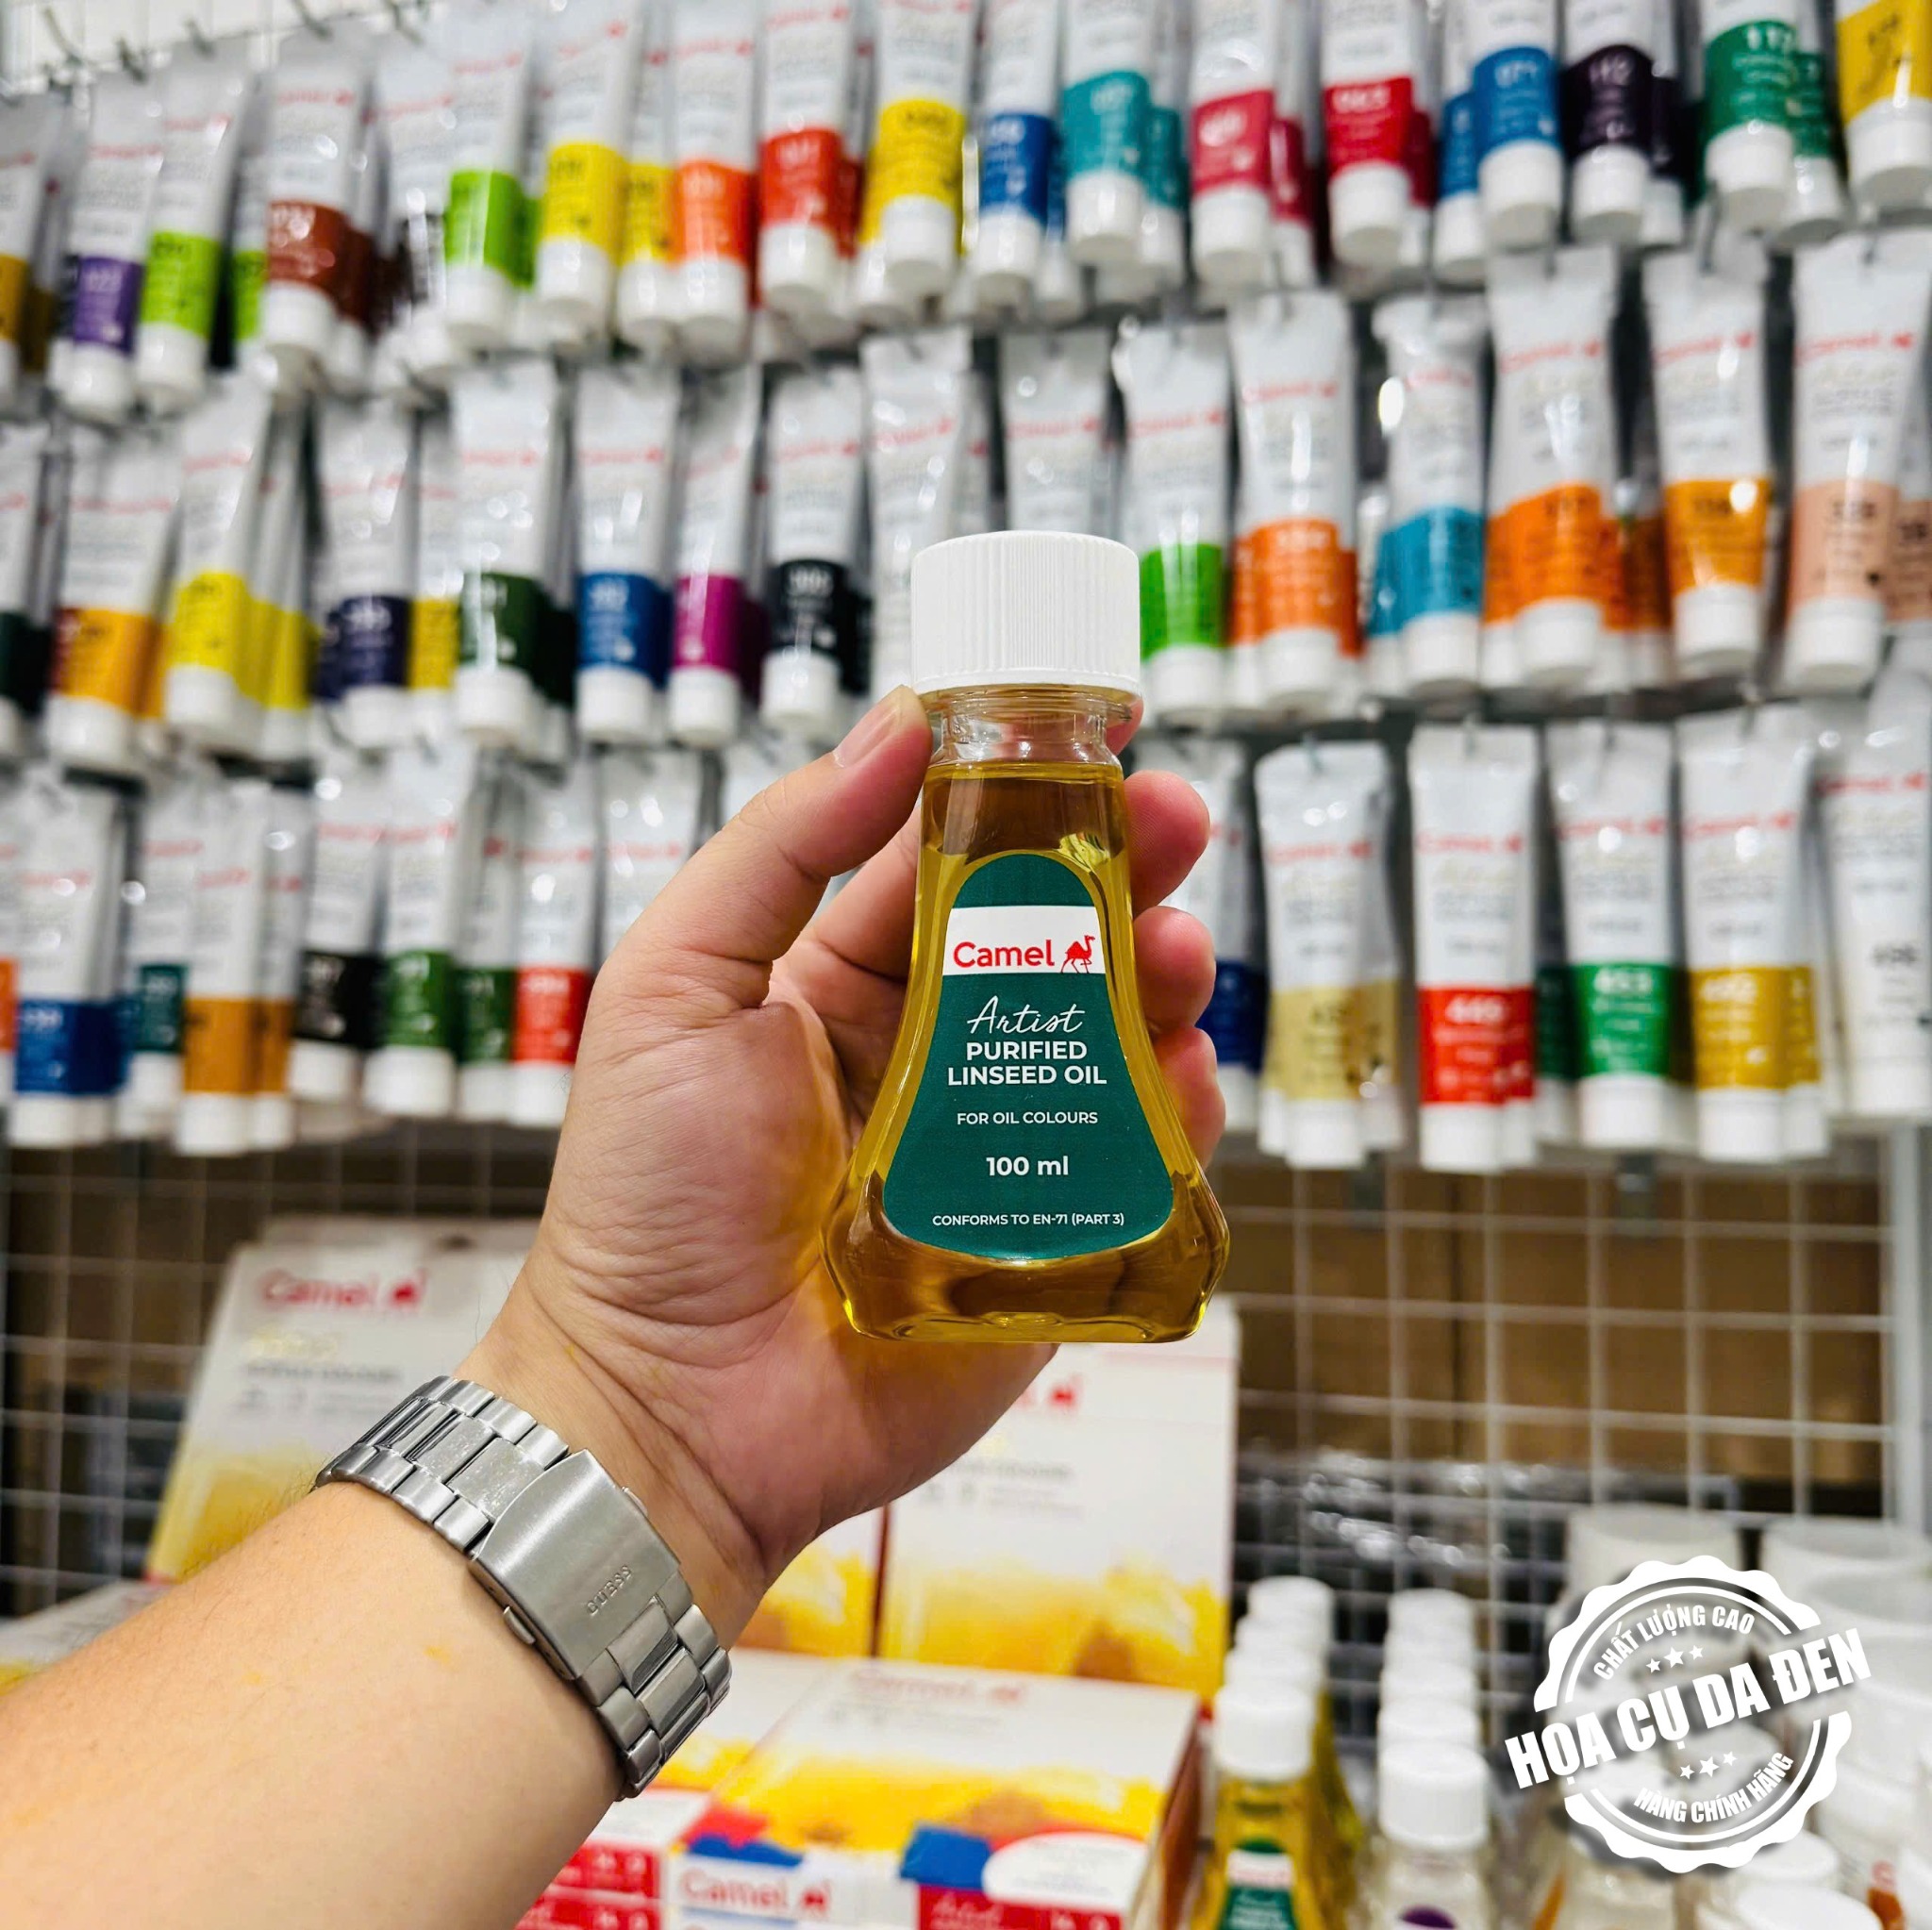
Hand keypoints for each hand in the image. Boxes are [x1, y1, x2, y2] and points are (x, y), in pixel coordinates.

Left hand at [466, 687, 1224, 1636]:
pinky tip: (1182, 1072)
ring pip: (1112, 1039)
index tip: (1096, 736)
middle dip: (1124, 869)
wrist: (675, 1405)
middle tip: (1178, 818)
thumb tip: (896, 727)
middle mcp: (934, 1058)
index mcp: (845, 988)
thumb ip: (779, 852)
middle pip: (1055, 942)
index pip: (952, 868)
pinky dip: (1177, 1112)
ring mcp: (998, 1149)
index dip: (1024, 798)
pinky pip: (1136, 1163)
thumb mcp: (675, 987)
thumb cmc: (649, 1197)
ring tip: (1179, 948)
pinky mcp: (1050, 1242)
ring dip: (1162, 977)